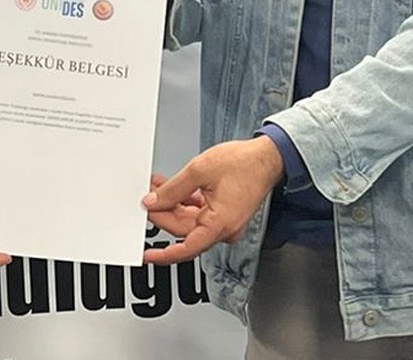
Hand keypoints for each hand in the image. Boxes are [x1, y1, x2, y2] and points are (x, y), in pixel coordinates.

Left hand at [141, 137, 285, 264]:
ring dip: (171, 205)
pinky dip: (184, 201)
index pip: (186, 248)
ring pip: (189, 219)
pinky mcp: (224, 213)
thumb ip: (173, 189)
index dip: (164, 253)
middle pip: (183, 229)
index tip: (149, 255)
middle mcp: (224, 228)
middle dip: (162, 214)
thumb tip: (154, 202)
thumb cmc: (245, 163)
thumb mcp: (199, 170)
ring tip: (155, 188)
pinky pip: (198, 212)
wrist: (267, 157)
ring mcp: (224, 222)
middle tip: (145, 199)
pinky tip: (171, 188)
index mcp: (220, 224)